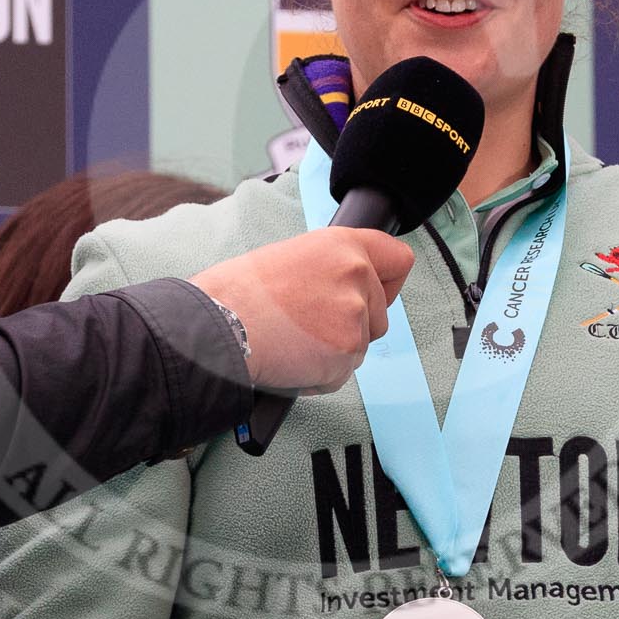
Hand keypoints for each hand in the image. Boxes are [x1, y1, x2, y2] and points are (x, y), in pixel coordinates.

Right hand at [189, 228, 413, 394]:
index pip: (398, 259)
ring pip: (360, 346)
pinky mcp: (347, 350)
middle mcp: (356, 273)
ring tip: (292, 340)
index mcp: (342, 244)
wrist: (219, 325)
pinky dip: (319, 375)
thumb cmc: (239, 293)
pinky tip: (291, 358)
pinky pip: (342, 372)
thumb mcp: (290, 257)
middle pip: (381, 314)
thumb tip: (340, 288)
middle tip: (308, 326)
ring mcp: (355, 314)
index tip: (375, 293)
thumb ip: (328, 269)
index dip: (388, 282)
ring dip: (333, 353)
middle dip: (352, 327)